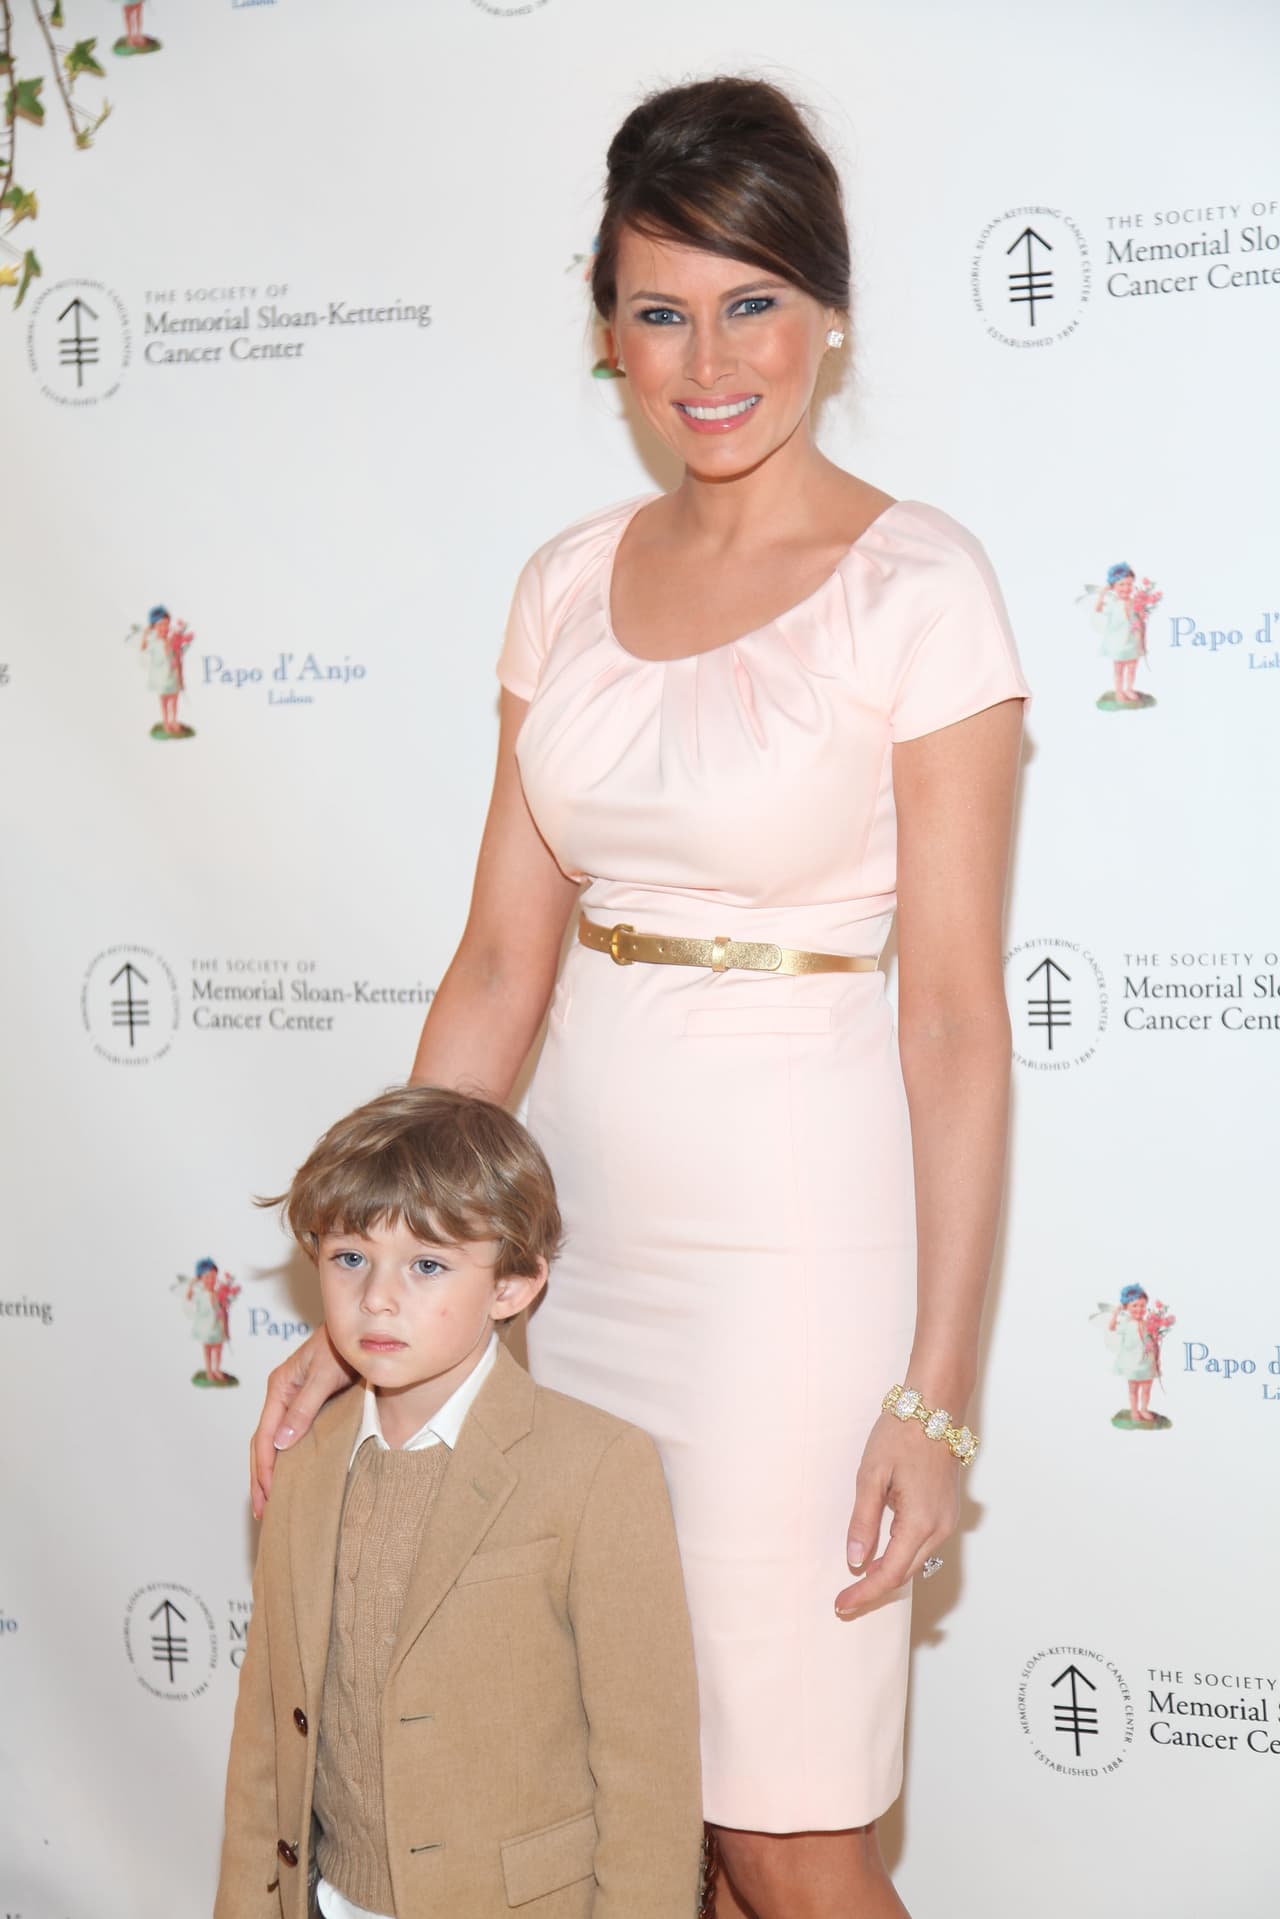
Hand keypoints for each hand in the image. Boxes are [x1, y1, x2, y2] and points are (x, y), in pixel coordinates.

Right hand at [249, 1326, 355, 1517]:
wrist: (361, 1331)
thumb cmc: (342, 1346)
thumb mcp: (324, 1375)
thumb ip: (304, 1407)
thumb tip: (282, 1443)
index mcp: (280, 1387)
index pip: (264, 1435)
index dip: (264, 1467)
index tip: (266, 1494)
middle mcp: (281, 1395)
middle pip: (262, 1443)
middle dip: (260, 1477)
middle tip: (262, 1510)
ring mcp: (292, 1400)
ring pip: (272, 1442)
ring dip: (269, 1471)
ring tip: (270, 1501)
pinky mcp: (307, 1403)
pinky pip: (289, 1435)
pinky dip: (285, 1458)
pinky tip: (290, 1475)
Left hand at [835, 1411, 959, 1618]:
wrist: (935, 1408)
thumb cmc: (901, 1435)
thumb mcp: (872, 1475)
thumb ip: (863, 1521)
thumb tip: (856, 1560)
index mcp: (920, 1522)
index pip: (889, 1573)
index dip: (864, 1593)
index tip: (840, 1604)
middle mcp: (939, 1528)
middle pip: (904, 1575)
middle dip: (873, 1591)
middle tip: (843, 1601)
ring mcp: (946, 1521)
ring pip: (914, 1563)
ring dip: (887, 1576)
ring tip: (856, 1584)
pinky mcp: (945, 1513)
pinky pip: (921, 1547)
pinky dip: (900, 1559)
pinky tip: (880, 1558)